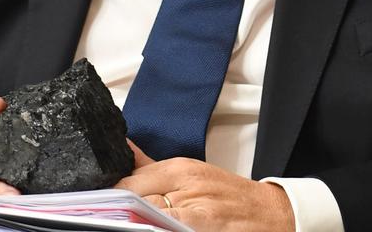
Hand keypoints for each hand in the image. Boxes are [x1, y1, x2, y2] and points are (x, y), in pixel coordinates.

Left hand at [115, 141, 294, 231]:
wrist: (272, 213)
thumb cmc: (228, 195)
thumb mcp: (190, 173)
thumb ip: (150, 167)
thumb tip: (122, 149)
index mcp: (178, 169)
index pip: (126, 183)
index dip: (110, 199)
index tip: (99, 208)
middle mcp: (185, 188)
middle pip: (133, 202)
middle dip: (119, 214)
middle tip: (110, 220)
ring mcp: (195, 213)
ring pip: (147, 219)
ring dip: (136, 224)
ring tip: (131, 224)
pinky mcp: (203, 229)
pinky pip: (168, 229)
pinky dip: (156, 228)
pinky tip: (149, 229)